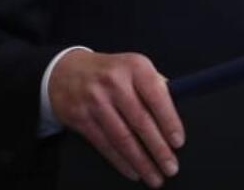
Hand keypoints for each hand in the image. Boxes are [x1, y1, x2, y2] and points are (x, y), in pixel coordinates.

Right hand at [48, 49, 184, 186]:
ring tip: (155, 176)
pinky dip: (121, 161)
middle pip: (141, 121)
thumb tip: (174, 114)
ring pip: (122, 138)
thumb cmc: (110, 71)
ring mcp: (96, 100)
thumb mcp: (134, 66)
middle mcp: (115, 82)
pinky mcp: (81, 117)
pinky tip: (133, 171)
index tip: (178, 142)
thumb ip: (155, 85)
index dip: (169, 122)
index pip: (157, 97)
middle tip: (170, 166)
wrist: (65, 71)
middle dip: (158, 148)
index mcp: (135, 66)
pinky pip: (104, 144)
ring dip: (141, 161)